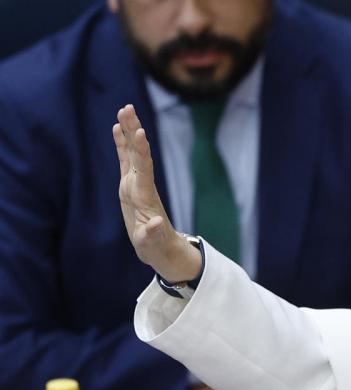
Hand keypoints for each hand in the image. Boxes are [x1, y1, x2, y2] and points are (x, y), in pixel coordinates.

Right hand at [113, 104, 200, 282]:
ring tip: (124, 110)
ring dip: (128, 131)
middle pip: (137, 153)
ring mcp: (135, 183)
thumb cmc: (155, 246)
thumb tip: (154, 224)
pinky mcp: (129, 185)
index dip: (141, 150)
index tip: (140, 132)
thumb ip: (151, 234)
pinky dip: (121, 144)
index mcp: (144, 195)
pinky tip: (116, 127)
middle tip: (128, 108)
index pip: (143, 167)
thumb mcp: (151, 242)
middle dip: (133, 131)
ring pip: (131, 152)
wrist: (160, 247)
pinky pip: (124, 160)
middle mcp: (141, 184)